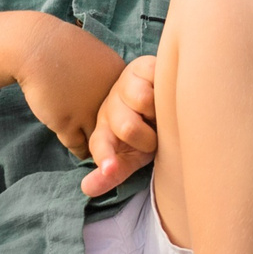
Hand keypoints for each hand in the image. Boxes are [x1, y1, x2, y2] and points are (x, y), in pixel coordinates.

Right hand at [17, 18, 129, 157]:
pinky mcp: (67, 124)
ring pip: (100, 143)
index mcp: (120, 82)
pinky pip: (79, 148)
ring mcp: (88, 114)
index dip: (125, 120)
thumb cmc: (66, 47)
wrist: (38, 46)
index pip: (131, 112)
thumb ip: (111, 80)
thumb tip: (120, 97)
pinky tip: (77, 144)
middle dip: (115, 137)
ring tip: (98, 149)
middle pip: (119, 130)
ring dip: (99, 147)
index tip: (120, 124)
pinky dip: (79, 148)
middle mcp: (108, 100)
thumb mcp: (100, 57)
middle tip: (113, 143)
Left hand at [82, 56, 158, 195]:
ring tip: (162, 112)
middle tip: (156, 135)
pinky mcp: (144, 65)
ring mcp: (125, 83)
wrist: (166, 98)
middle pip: (126, 126)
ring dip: (160, 113)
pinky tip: (166, 94)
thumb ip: (114, 172)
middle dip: (149, 137)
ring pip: (142, 101)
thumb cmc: (148, 132)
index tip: (110, 169)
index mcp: (105, 130)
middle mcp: (111, 105)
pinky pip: (155, 80)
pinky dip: (165, 91)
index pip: (100, 145)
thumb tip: (86, 189)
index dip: (106, 157)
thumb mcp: (134, 156)